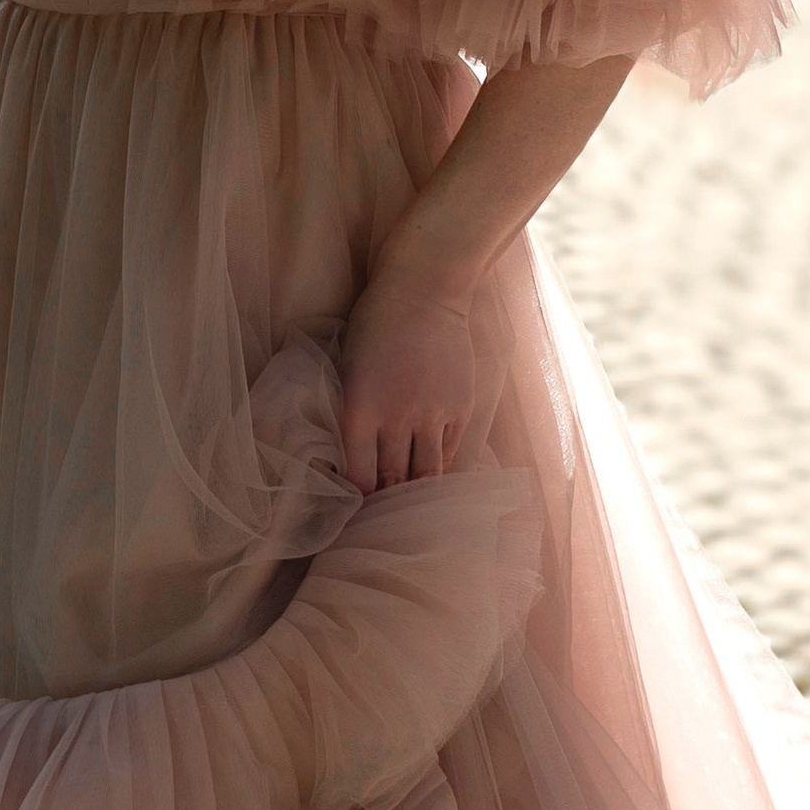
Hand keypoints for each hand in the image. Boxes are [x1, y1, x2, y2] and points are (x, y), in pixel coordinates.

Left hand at [337, 259, 476, 492]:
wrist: (424, 291)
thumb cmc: (374, 324)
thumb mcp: (349, 368)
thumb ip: (355, 413)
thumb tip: (355, 455)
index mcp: (361, 410)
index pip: (359, 476)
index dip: (359, 499)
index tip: (356, 510)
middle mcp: (398, 419)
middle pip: (393, 480)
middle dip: (387, 504)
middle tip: (382, 518)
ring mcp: (433, 415)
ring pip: (427, 474)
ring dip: (417, 492)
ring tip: (411, 506)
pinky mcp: (461, 408)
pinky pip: (450, 452)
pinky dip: (440, 466)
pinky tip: (433, 473)